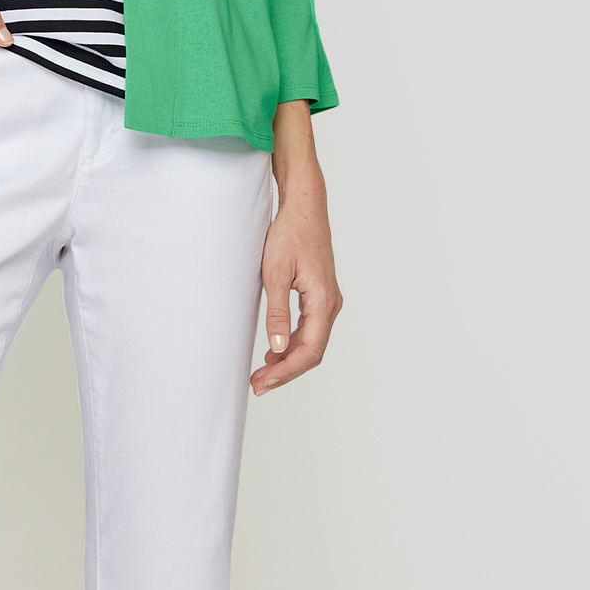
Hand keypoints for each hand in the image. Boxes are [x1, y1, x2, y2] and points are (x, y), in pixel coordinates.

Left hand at [251, 100, 342, 396]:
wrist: (303, 206)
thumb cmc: (290, 234)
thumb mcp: (275, 273)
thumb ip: (277, 312)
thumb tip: (278, 347)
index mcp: (323, 301)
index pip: (309, 350)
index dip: (286, 371)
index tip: (263, 381)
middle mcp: (330, 304)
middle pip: (312, 351)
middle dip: (286, 370)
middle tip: (258, 383)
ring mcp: (327, 300)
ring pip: (311, 342)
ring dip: (288, 359)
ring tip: (263, 371)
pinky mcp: (319, 295)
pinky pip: (310, 329)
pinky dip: (293, 343)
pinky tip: (275, 349)